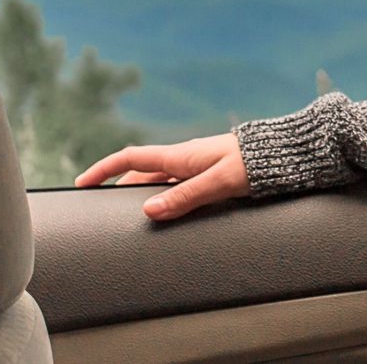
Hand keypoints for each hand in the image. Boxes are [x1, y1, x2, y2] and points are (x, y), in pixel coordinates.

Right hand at [74, 133, 249, 220]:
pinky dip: (165, 195)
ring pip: (160, 179)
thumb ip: (184, 197)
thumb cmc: (255, 164)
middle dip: (119, 186)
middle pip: (142, 172)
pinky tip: (168, 209)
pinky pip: (178, 184)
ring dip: (143, 192)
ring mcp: (197, 164)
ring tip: (130, 213)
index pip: (131, 158)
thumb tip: (149, 211)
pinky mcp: (210, 172)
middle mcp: (185, 157)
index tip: (82, 182)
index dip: (104, 169)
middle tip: (101, 206)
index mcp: (181, 155)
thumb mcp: (218, 182)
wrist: (284, 152)